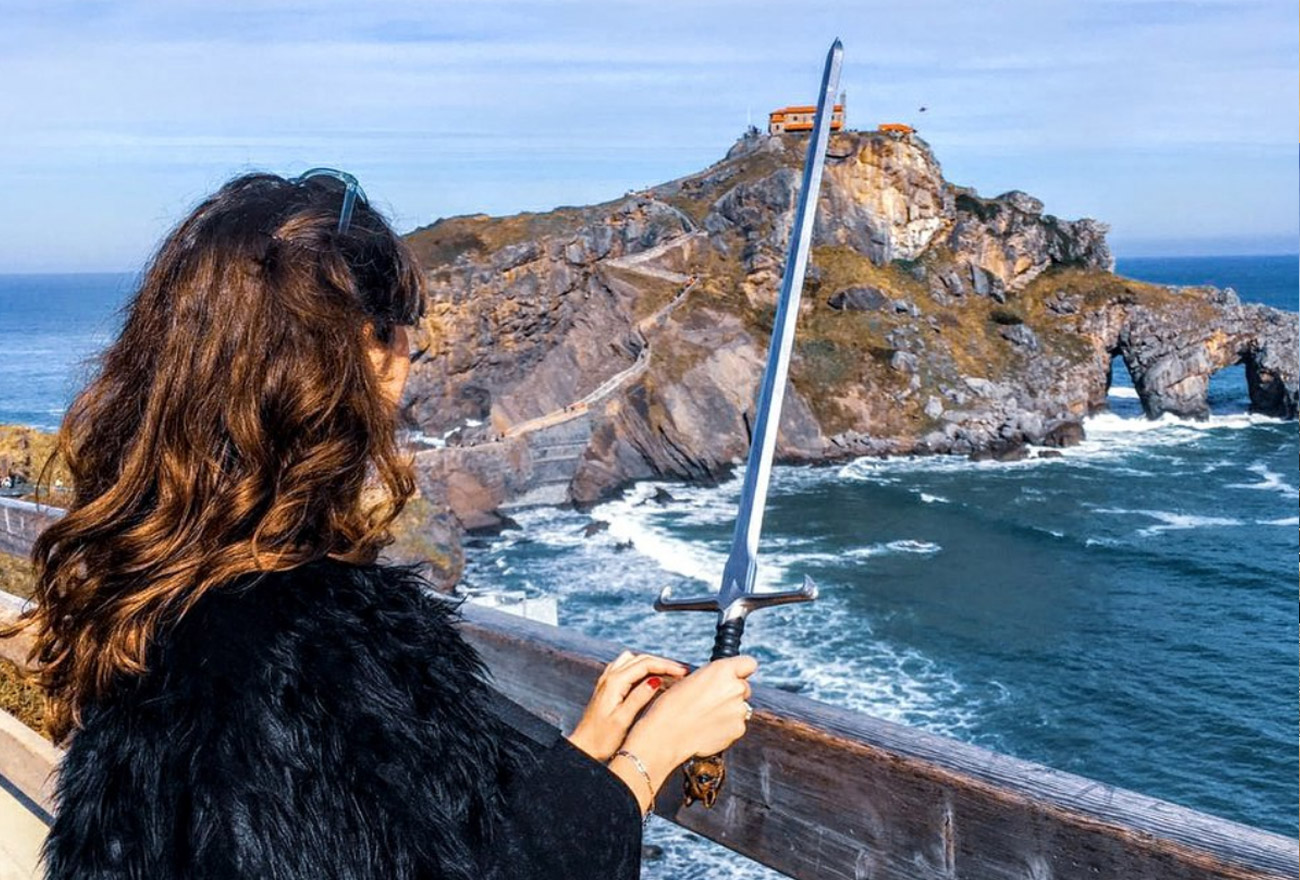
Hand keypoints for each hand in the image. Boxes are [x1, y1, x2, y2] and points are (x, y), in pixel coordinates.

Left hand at [565, 651, 686, 760]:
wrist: (584, 747)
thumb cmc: (601, 738)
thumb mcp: (622, 719)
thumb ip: (638, 698)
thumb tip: (655, 680)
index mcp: (614, 682)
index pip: (645, 664)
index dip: (666, 666)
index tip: (683, 672)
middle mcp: (609, 677)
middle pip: (640, 659)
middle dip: (662, 663)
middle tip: (681, 672)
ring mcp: (607, 680)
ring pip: (633, 661)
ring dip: (651, 664)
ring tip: (668, 675)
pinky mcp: (608, 687)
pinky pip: (627, 668)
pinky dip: (641, 669)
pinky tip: (650, 680)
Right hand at [607, 654, 756, 811]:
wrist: (665, 735)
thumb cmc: (671, 706)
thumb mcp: (691, 679)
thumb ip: (714, 678)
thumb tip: (723, 683)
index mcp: (722, 670)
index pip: (749, 664)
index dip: (741, 671)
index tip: (734, 677)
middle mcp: (735, 687)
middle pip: (744, 687)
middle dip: (732, 694)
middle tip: (711, 702)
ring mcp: (739, 710)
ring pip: (740, 708)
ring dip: (729, 711)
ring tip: (706, 717)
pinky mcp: (738, 729)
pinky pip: (737, 725)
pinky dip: (727, 727)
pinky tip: (709, 728)